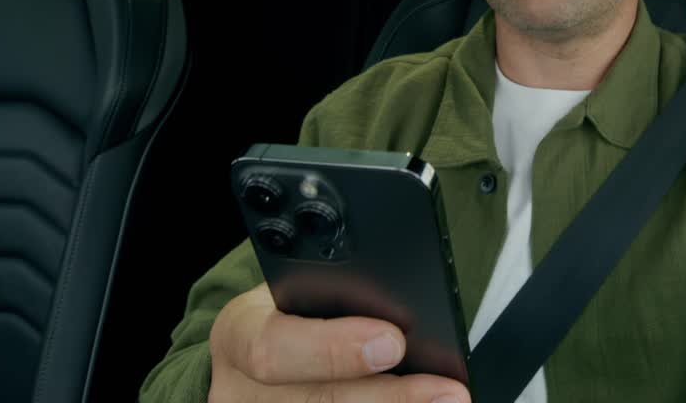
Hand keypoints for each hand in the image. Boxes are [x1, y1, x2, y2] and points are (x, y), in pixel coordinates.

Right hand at [207, 283, 468, 402]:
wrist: (261, 351)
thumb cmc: (293, 313)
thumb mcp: (300, 293)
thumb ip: (340, 300)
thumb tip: (404, 319)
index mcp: (238, 333)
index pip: (272, 346)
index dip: (333, 349)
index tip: (392, 342)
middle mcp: (238, 391)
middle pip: (313, 402)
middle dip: (387, 396)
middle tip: (447, 390)